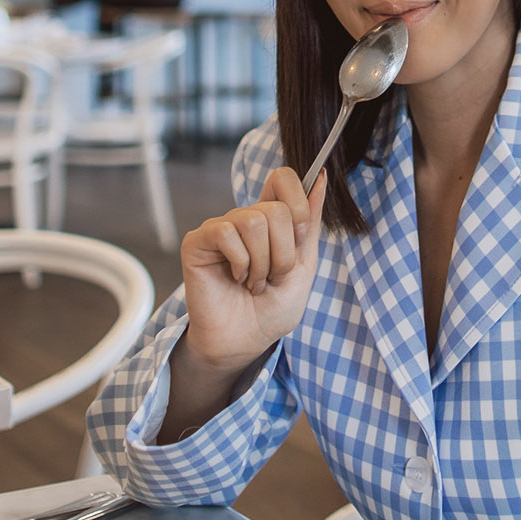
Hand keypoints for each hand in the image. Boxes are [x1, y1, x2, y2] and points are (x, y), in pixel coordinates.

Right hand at [179, 167, 324, 378]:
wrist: (247, 341)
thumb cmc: (273, 308)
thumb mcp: (304, 265)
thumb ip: (310, 223)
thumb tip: (322, 178)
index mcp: (271, 220)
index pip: (283, 178)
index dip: (298, 202)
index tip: (300, 237)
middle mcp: (244, 218)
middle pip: (276, 208)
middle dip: (284, 253)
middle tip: (272, 277)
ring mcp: (220, 227)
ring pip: (254, 220)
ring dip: (262, 263)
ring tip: (254, 283)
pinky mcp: (198, 242)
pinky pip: (227, 233)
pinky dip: (240, 263)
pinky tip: (235, 279)